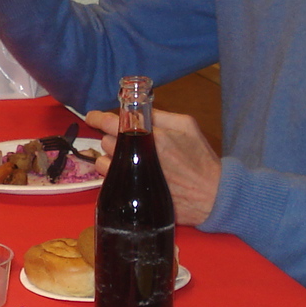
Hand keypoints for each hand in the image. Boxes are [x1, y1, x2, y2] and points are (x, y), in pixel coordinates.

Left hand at [86, 107, 221, 225]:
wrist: (212, 195)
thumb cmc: (201, 159)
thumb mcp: (187, 127)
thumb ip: (161, 116)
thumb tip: (137, 110)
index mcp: (151, 136)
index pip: (112, 122)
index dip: (98, 118)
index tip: (93, 117)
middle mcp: (137, 156)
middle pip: (106, 141)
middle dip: (112, 138)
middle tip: (127, 141)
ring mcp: (132, 178)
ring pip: (103, 163)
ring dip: (110, 159)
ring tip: (128, 160)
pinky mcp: (130, 195)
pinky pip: (109, 182)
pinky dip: (113, 176)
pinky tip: (128, 175)